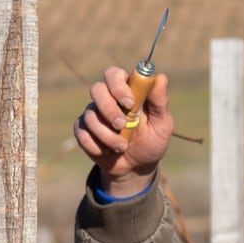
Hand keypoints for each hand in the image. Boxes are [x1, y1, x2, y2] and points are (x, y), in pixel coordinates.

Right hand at [71, 64, 173, 192]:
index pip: (114, 74)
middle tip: (121, 125)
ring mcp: (93, 114)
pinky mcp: (83, 131)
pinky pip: (82, 133)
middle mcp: (107, 99)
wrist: (136, 168)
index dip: (118, 86)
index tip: (129, 103)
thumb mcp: (161, 124)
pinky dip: (96, 146)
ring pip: (90, 116)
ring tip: (122, 147)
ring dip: (107, 136)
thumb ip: (159, 102)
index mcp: (127, 91)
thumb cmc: (151, 142)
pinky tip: (107, 152)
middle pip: (97, 89)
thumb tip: (160, 77)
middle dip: (108, 109)